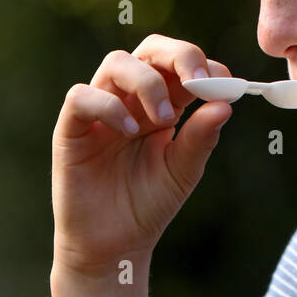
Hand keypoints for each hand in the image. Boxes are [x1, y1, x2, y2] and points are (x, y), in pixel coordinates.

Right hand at [51, 34, 232, 274]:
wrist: (114, 246)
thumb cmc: (148, 204)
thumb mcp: (183, 170)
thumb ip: (201, 137)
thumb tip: (225, 103)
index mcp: (162, 103)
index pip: (181, 64)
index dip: (205, 66)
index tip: (225, 86)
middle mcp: (130, 98)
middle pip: (150, 50)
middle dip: (178, 56)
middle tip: (198, 81)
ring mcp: (100, 110)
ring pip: (116, 63)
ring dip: (147, 82)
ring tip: (163, 118)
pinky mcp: (71, 128)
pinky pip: (82, 97)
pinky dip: (108, 106)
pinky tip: (128, 130)